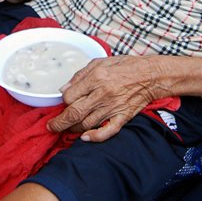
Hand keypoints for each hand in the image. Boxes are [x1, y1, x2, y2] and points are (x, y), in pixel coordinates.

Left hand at [46, 56, 165, 141]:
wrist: (150, 75)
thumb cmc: (124, 66)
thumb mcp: (98, 62)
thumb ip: (79, 76)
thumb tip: (64, 89)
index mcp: (96, 78)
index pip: (70, 96)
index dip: (63, 101)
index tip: (63, 102)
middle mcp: (103, 94)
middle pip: (74, 113)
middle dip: (59, 123)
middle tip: (51, 127)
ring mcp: (113, 107)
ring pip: (87, 124)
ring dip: (73, 129)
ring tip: (67, 128)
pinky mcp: (123, 116)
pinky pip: (108, 131)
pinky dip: (95, 137)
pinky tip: (85, 138)